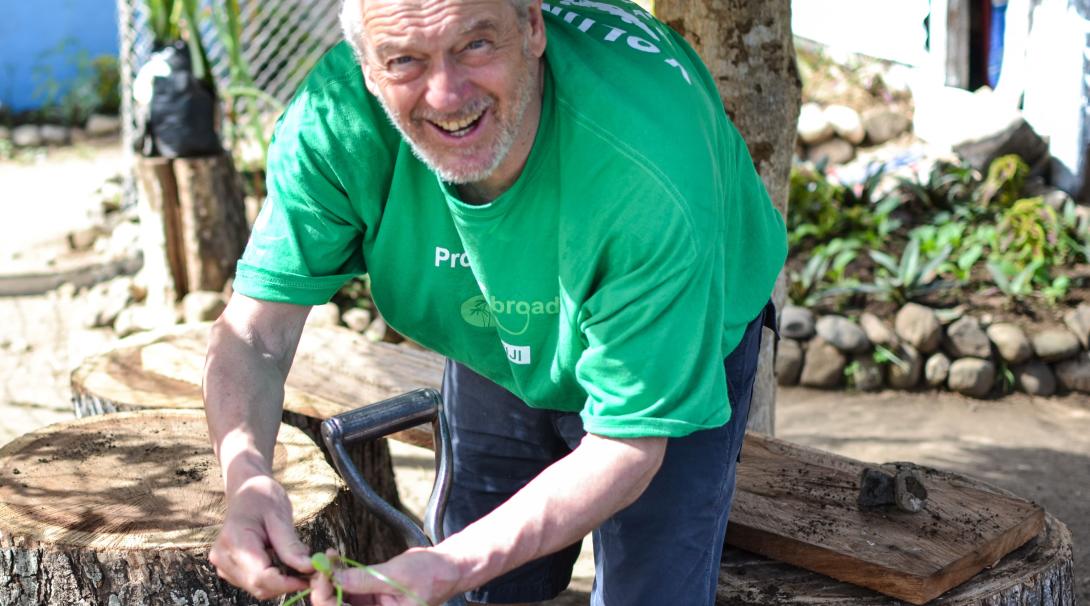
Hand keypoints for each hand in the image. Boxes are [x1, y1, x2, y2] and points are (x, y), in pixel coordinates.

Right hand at [209, 475, 314, 599]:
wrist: (246, 492)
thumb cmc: (262, 498)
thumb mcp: (279, 516)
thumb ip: (291, 545)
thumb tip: (309, 567)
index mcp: (235, 540)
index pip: (260, 575)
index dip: (286, 583)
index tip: (310, 578)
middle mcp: (224, 557)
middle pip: (258, 586)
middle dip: (286, 583)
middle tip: (310, 572)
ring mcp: (224, 565)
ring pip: (258, 588)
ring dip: (281, 582)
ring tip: (295, 561)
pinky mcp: (230, 570)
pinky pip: (255, 584)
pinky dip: (273, 579)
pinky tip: (281, 561)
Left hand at [309, 548, 462, 605]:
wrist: (449, 568)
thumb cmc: (431, 574)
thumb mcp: (397, 576)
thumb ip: (366, 580)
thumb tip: (335, 579)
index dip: (327, 598)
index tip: (322, 575)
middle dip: (326, 588)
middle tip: (322, 563)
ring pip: (341, 599)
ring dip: (331, 580)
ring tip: (329, 557)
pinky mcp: (372, 598)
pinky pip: (350, 590)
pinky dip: (341, 575)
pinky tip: (336, 560)